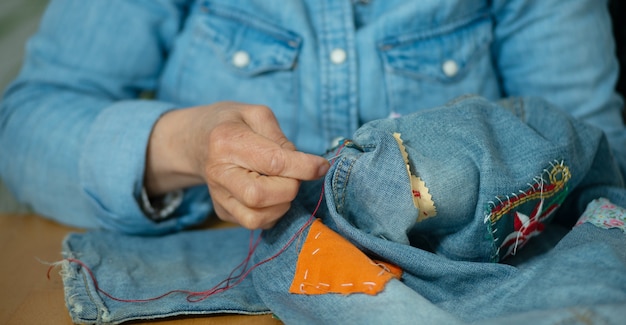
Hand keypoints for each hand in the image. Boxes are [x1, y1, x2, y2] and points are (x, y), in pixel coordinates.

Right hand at [144, 102, 329, 228]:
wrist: (197, 140)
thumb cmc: (233, 123)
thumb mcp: (257, 114)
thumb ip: (282, 138)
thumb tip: (306, 166)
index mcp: (227, 141)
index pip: (272, 162)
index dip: (304, 167)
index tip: (322, 166)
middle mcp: (218, 173)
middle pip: (261, 196)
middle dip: (290, 187)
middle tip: (294, 173)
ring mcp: (218, 196)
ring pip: (258, 217)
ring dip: (283, 203)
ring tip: (281, 182)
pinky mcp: (222, 212)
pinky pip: (256, 223)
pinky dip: (273, 212)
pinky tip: (271, 193)